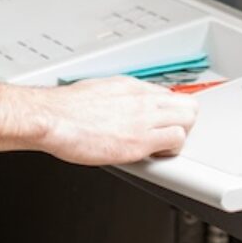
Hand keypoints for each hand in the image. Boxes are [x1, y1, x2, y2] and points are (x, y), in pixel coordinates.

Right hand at [36, 77, 199, 165]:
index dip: (168, 112)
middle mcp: (142, 98)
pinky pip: (176, 141)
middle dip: (182, 121)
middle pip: (187, 104)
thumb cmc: (66, 109)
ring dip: (179, 135)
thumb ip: (116, 99)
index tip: (163, 122)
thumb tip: (118, 108)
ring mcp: (144, 118)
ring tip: (162, 146)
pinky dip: (171, 150)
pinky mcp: (140, 140)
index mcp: (131, 86)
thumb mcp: (97, 91)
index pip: (168, 94)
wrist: (52, 118)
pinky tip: (156, 155)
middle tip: (167, 135)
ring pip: (188, 119)